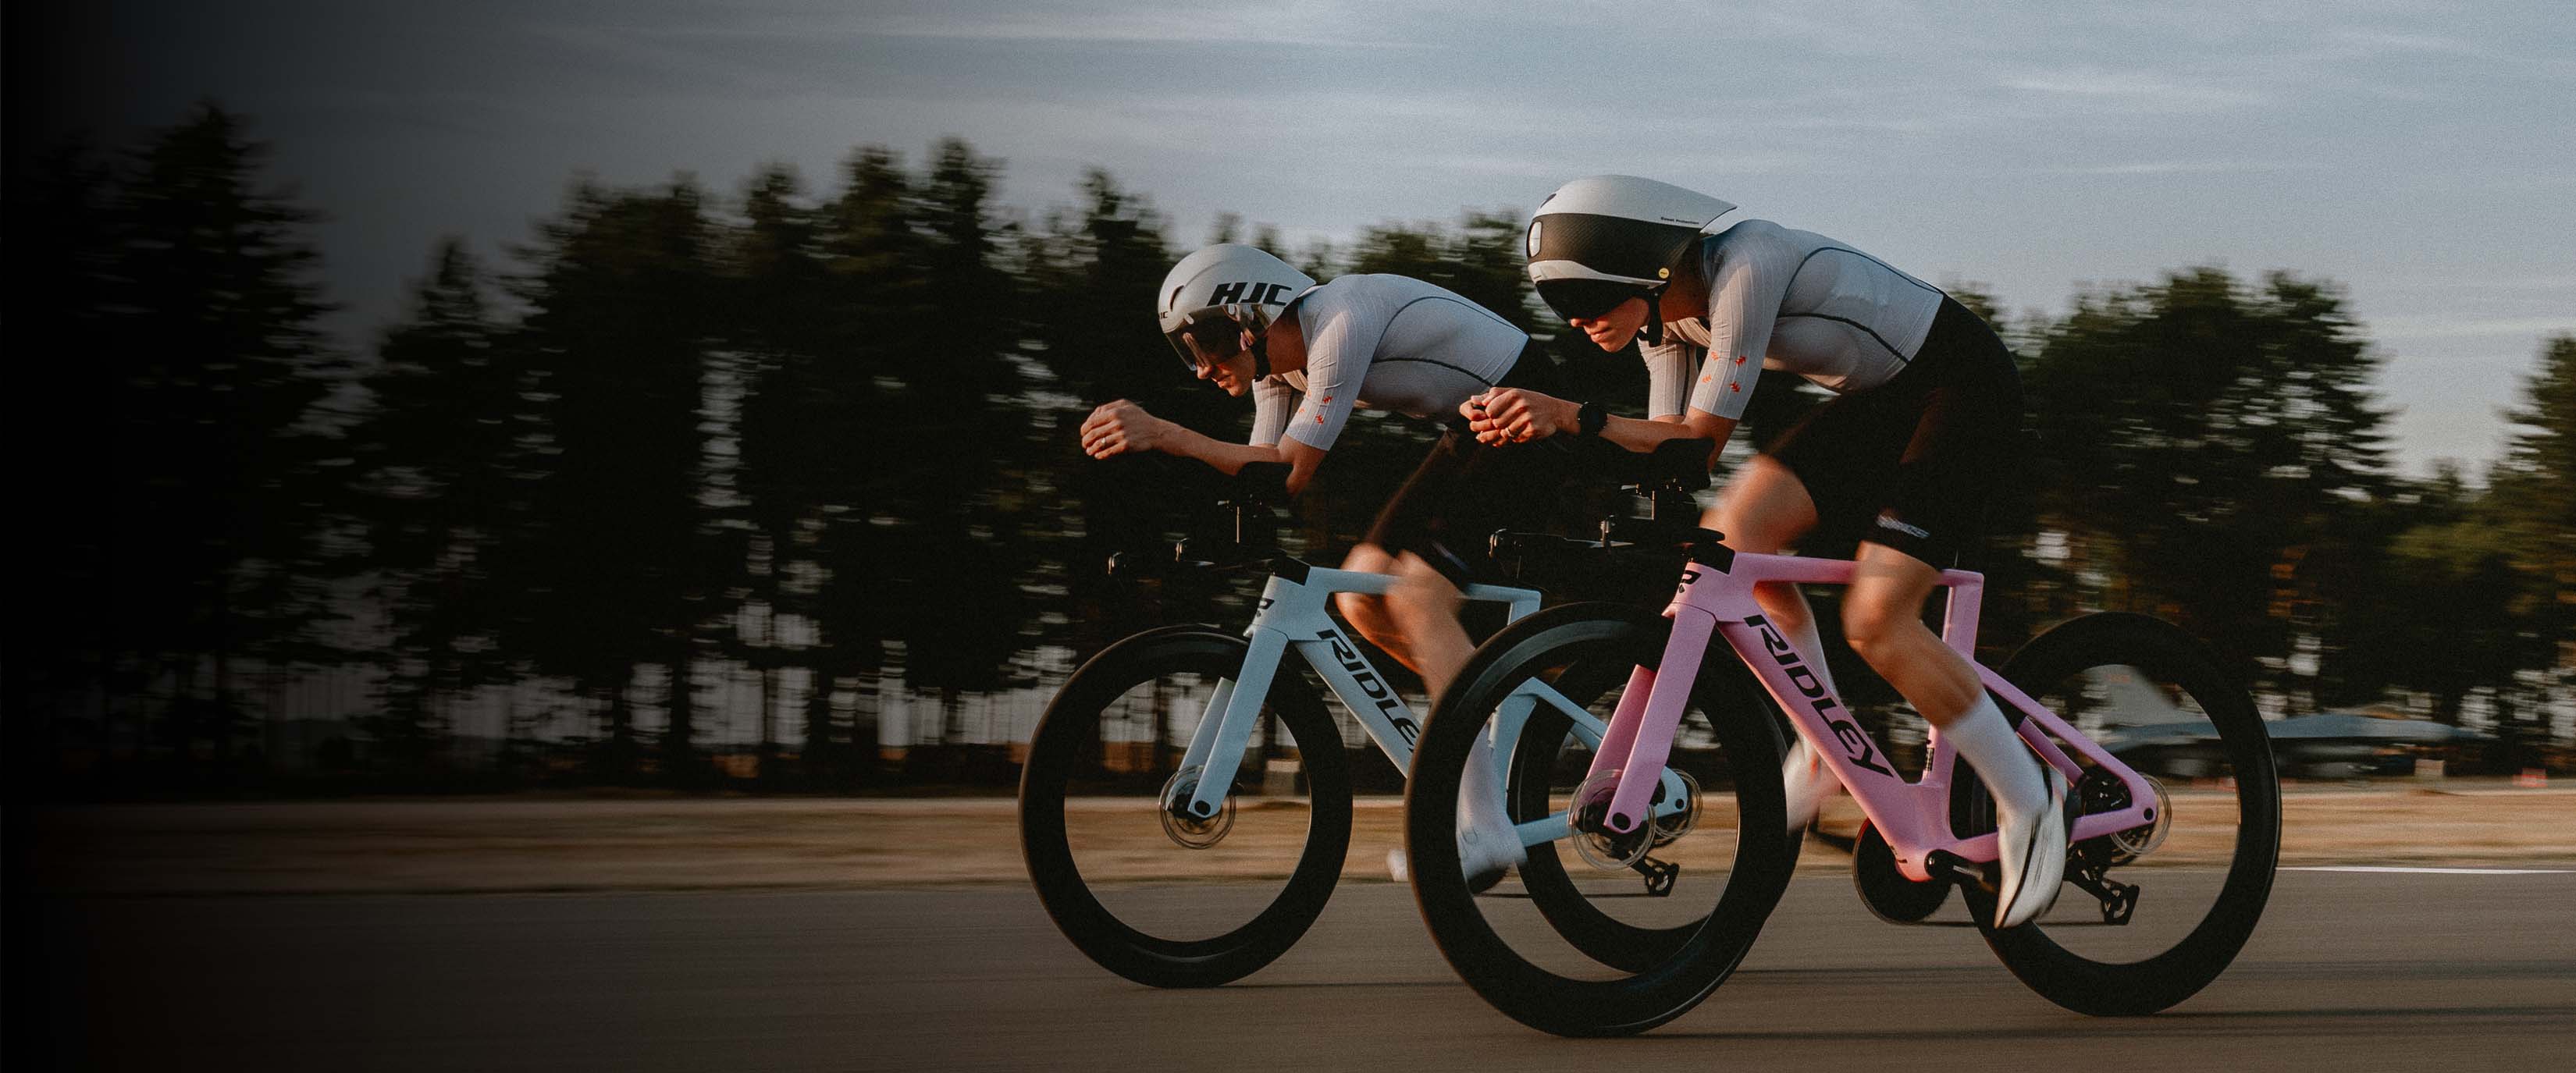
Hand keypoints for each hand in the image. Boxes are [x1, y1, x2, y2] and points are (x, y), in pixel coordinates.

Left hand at [1080, 400, 1165, 457]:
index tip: (1083, 434)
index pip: (1092, 422)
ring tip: (1089, 451)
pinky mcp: (1126, 445)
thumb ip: (1108, 407)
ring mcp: (1121, 435)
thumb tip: (1093, 415)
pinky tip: (1098, 456)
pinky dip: (1101, 455)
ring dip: (1091, 449)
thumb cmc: (1138, 417)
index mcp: (1114, 412)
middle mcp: (1117, 423)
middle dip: (1086, 440)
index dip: (1084, 430)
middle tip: (1084, 444)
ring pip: (1099, 444)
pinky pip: (1109, 452)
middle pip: (1093, 434)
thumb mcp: (1125, 405)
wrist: (1155, 431)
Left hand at [1461, 388, 1578, 444]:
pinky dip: (1517, 437)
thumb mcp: (1514, 393)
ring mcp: (1528, 418)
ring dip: (1508, 432)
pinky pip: (1516, 439)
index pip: (1489, 410)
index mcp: (1514, 394)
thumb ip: (1493, 395)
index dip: (1490, 415)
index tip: (1496, 415)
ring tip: (1516, 426)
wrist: (1555, 411)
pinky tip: (1523, 431)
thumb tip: (1473, 399)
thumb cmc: (1531, 401)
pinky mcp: (1533, 430)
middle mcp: (1521, 405)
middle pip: (1496, 423)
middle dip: (1498, 426)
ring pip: (1505, 432)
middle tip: (1507, 422)